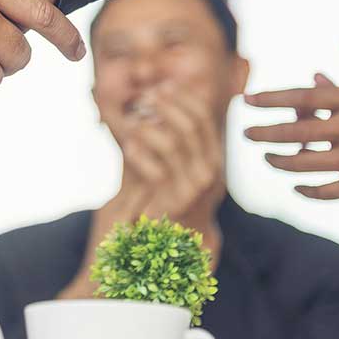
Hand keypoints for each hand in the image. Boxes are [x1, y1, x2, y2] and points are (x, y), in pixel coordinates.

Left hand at [58, 86, 223, 298]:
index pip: (205, 119)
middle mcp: (210, 174)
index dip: (184, 98)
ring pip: (175, 143)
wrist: (163, 253)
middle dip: (168, 105)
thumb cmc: (157, 208)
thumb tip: (151, 102)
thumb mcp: (161, 169)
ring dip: (151, 126)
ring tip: (133, 121)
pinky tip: (128, 147)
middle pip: (193, 125)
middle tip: (145, 96)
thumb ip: (159, 140)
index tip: (163, 85)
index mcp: (211, 161)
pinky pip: (158, 169)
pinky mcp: (175, 204)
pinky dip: (141, 154)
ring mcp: (195, 189)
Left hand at [245, 41, 338, 208]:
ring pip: (304, 162)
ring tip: (267, 158)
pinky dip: (306, 189)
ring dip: (280, 161)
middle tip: (246, 132)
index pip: (305, 96)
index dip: (273, 98)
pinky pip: (325, 190)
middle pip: (296, 130)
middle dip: (266, 132)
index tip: (249, 99)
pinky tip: (296, 186)